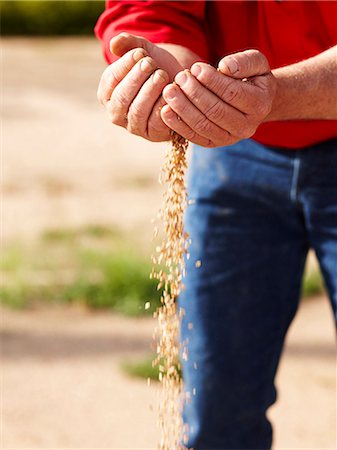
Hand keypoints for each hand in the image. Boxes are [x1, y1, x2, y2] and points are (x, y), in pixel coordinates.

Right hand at [97, 33, 184, 141]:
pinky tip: (170, 92)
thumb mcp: (142, 52)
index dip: (125, 65)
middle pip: (122, 97)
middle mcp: (116, 113)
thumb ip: (128, 44)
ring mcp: (134, 126)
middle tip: (151, 63)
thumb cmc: (156, 68)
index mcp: (107, 93)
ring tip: (162, 75)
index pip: (110, 80)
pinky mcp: (153, 134)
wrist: (178, 84)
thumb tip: (114, 44)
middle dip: (137, 78)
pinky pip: (155, 122)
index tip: (141, 52)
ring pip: (138, 111)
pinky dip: (162, 105)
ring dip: (150, 91)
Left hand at [160, 50, 276, 146]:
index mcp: (260, 105)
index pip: (232, 93)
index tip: (195, 67)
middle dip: (194, 93)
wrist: (253, 102)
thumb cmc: (252, 77)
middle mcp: (246, 127)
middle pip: (216, 111)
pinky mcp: (213, 144)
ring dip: (183, 108)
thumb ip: (244, 61)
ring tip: (169, 90)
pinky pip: (194, 137)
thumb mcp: (257, 63)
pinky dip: (178, 125)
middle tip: (179, 77)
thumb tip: (224, 67)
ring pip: (203, 125)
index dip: (212, 81)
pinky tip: (165, 110)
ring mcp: (229, 138)